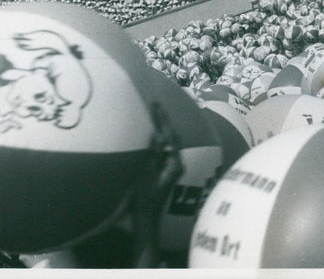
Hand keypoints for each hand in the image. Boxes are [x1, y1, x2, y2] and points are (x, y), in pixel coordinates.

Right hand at [132, 103, 184, 219]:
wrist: (148, 219)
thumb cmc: (145, 198)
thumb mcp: (147, 173)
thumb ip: (154, 153)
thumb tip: (159, 133)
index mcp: (174, 163)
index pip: (169, 135)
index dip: (162, 119)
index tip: (156, 104)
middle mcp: (178, 164)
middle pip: (173, 137)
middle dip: (165, 121)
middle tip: (156, 105)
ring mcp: (174, 168)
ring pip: (171, 143)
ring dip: (164, 129)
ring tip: (157, 114)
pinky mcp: (169, 171)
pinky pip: (166, 150)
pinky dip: (162, 140)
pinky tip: (156, 135)